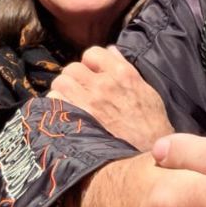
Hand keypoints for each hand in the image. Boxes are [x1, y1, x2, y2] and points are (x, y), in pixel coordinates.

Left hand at [49, 46, 172, 150]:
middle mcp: (103, 85)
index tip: (93, 73)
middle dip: (74, 78)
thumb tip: (110, 51)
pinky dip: (56, 106)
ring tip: (71, 101)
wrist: (146, 155)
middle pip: (72, 67)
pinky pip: (54, 102)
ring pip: (60, 82)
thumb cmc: (151, 124)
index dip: (90, 63)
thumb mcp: (147, 91)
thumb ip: (126, 68)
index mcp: (122, 74)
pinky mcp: (77, 120)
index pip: (92, 53)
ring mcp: (88, 103)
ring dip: (63, 90)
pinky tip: (66, 114)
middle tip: (80, 90)